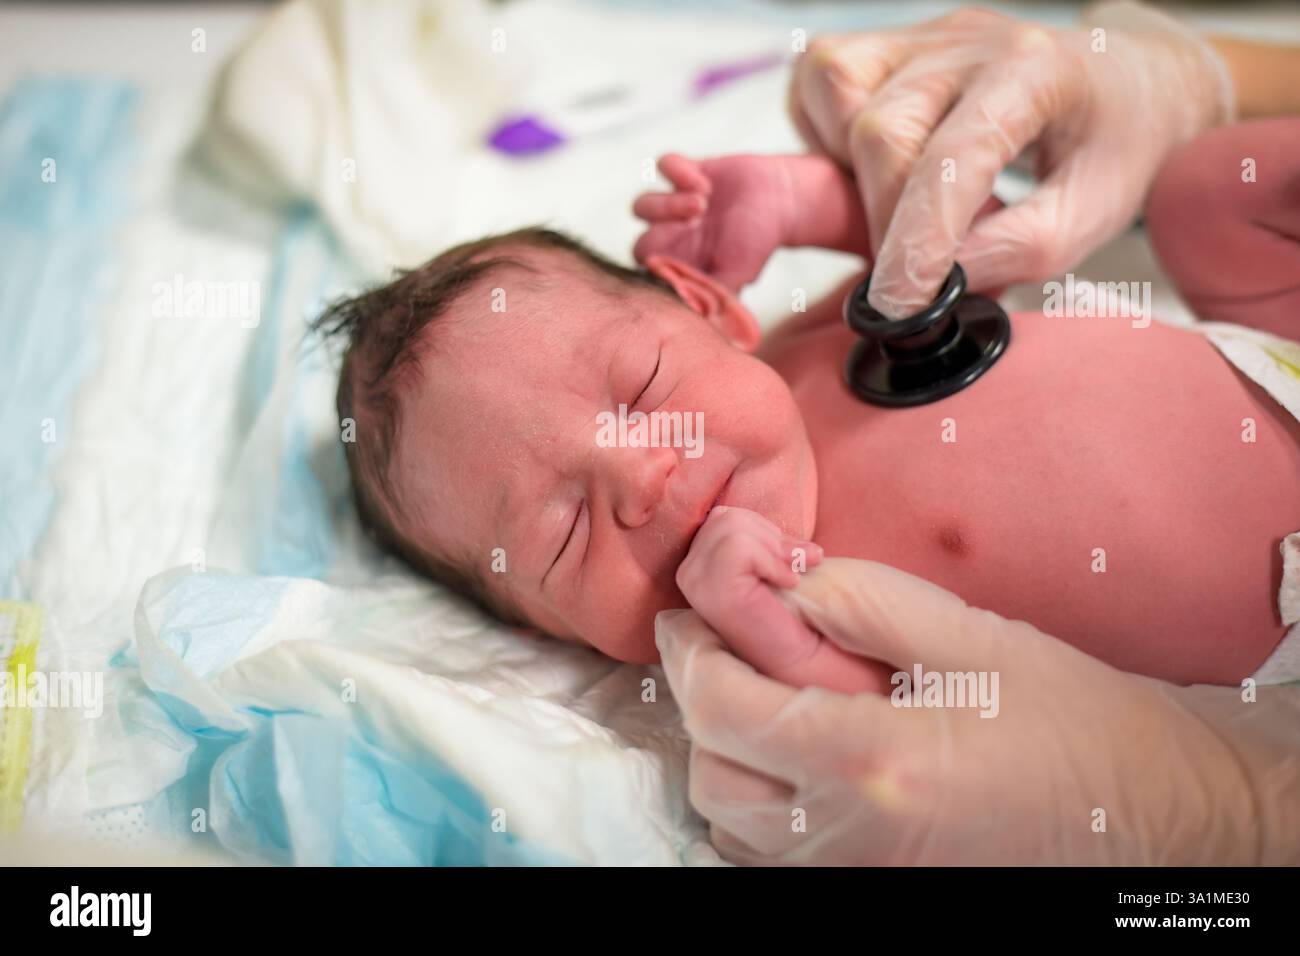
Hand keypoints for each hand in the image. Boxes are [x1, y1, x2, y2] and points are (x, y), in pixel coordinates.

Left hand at [633, 154, 794, 292]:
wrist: (781, 202)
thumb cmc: (758, 243)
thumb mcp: (739, 274)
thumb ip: (716, 293)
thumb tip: (697, 316)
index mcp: (680, 264)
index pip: (651, 276)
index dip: (658, 272)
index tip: (677, 266)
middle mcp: (672, 237)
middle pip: (640, 244)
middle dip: (659, 237)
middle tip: (692, 231)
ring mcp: (674, 204)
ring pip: (642, 206)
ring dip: (667, 205)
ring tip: (701, 204)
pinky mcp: (685, 173)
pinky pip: (663, 166)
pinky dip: (677, 172)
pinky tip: (704, 185)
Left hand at [657, 557, 1299, 864]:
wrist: (1153, 818)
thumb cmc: (1073, 722)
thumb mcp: (971, 635)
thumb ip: (860, 600)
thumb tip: (777, 579)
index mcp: (873, 761)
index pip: (724, 706)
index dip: (690, 651)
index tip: (691, 613)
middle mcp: (850, 838)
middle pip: (711, 769)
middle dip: (700, 700)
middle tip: (721, 647)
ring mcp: (856, 881)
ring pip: (728, 823)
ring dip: (724, 756)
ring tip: (760, 702)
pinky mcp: (870, 897)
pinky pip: (767, 862)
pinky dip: (754, 811)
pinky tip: (792, 764)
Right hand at [675, 508, 889, 693]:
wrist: (807, 659)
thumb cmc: (793, 611)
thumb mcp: (773, 561)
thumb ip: (761, 538)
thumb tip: (755, 494)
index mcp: (698, 564)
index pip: (723, 518)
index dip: (761, 530)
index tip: (790, 556)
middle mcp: (688, 574)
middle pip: (726, 519)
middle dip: (770, 537)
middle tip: (797, 565)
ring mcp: (696, 585)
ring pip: (731, 529)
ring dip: (774, 550)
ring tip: (791, 575)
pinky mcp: (713, 595)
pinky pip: (739, 549)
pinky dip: (772, 561)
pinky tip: (788, 585)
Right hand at [788, 2, 1233, 317]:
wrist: (1123, 81)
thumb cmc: (1112, 145)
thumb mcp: (1095, 215)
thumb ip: (1023, 250)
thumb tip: (941, 282)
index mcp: (1036, 72)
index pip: (954, 156)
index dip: (917, 238)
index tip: (902, 302)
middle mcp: (969, 41)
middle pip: (882, 129)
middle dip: (882, 217)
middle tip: (916, 267)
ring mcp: (922, 36)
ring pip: (833, 90)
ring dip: (845, 167)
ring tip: (899, 206)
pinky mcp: (884, 45)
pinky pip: (818, 85)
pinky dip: (828, 137)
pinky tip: (875, 170)